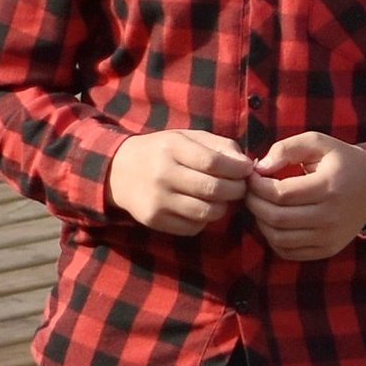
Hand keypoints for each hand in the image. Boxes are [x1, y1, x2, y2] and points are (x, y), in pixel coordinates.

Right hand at [106, 128, 251, 236]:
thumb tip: (248, 165)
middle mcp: (162, 174)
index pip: (214, 162)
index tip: (247, 170)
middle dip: (236, 190)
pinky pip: (192, 227)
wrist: (117, 171)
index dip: (237, 169)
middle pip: (213, 190)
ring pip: (206, 212)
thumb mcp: (187, 138)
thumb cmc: (162, 151)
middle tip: (240, 187)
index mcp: (172, 147)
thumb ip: (220, 146)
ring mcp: (157, 199)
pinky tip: (199, 207)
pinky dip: (204, 220)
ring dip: (222, 207)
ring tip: (221, 198)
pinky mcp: (154, 219)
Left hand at [247, 132, 365, 260]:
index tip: (253, 176)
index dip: (258, 186)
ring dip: (261, 222)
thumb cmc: (342, 162)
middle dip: (254, 203)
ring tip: (260, 205)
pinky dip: (274, 239)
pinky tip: (274, 222)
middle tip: (250, 191)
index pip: (281, 194)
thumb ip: (287, 148)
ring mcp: (329, 237)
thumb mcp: (319, 143)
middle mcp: (330, 216)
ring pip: (279, 238)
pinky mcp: (327, 250)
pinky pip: (289, 252)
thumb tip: (261, 167)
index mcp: (328, 186)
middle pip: (277, 218)